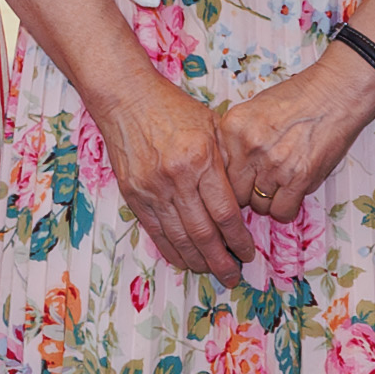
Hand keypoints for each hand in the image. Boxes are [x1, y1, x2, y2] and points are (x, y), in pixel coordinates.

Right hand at [96, 72, 252, 281]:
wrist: (127, 98)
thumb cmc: (173, 108)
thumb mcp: (212, 127)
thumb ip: (227, 162)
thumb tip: (246, 198)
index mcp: (201, 159)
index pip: (225, 213)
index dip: (239, 239)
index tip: (248, 252)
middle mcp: (176, 177)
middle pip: (203, 233)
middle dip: (221, 259)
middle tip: (233, 275)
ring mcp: (152, 189)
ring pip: (179, 238)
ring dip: (197, 260)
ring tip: (212, 272)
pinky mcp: (134, 195)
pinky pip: (155, 232)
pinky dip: (171, 250)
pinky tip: (184, 260)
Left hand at [221, 56, 374, 223]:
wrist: (337, 92)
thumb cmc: (301, 96)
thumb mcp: (255, 108)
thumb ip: (237, 137)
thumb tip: (228, 165)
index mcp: (234, 127)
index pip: (217, 170)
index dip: (230, 178)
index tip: (239, 179)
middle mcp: (250, 147)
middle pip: (235, 192)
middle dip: (247, 192)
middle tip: (260, 184)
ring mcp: (274, 164)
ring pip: (258, 205)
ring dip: (268, 200)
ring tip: (280, 184)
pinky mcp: (299, 178)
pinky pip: (281, 211)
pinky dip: (285, 209)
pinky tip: (291, 194)